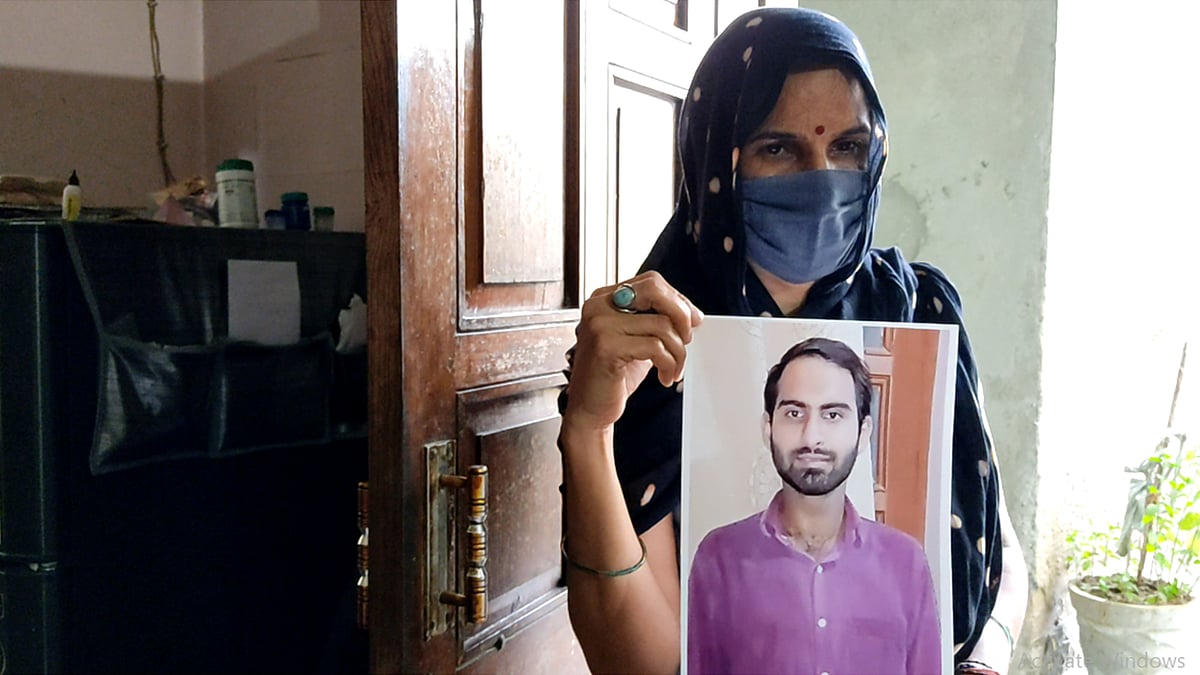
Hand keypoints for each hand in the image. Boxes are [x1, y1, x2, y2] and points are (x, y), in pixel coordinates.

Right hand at [564, 271, 702, 432]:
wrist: (590, 409)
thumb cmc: (612, 376)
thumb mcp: (636, 340)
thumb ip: (655, 321)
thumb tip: (692, 314)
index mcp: (605, 299)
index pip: (651, 282)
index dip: (678, 300)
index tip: (692, 321)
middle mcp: (599, 306)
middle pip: (655, 290)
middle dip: (681, 315)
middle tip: (687, 340)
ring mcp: (600, 325)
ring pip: (661, 324)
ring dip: (678, 351)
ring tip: (673, 368)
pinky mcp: (606, 346)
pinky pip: (655, 347)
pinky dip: (668, 364)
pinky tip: (664, 377)